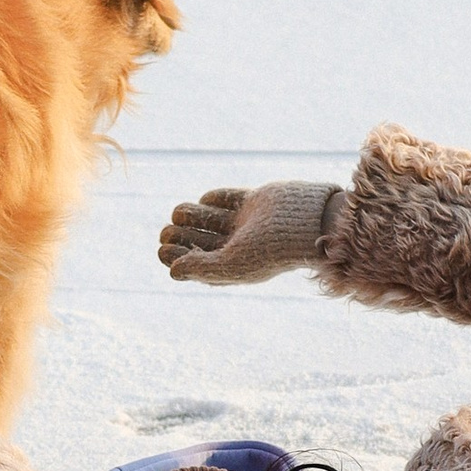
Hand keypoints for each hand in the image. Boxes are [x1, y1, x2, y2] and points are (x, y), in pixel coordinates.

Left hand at [156, 179, 341, 284]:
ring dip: (190, 215)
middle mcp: (237, 247)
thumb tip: (172, 272)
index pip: (196, 262)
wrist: (308, 223)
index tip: (162, 250)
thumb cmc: (270, 250)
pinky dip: (213, 198)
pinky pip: (225, 199)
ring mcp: (245, 224)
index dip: (176, 257)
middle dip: (180, 235)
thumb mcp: (232, 263)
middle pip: (198, 239)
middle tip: (167, 231)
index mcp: (232, 267)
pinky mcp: (253, 202)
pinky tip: (205, 200)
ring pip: (207, 218)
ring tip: (179, 213)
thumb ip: (201, 267)